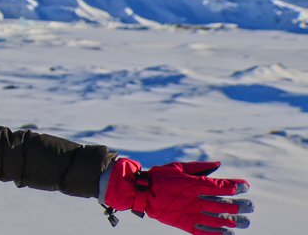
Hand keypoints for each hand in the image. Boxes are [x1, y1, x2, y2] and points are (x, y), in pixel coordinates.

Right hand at [104, 158, 252, 234]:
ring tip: (244, 222)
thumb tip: (218, 164)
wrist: (140, 192)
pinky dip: (218, 233)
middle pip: (224, 204)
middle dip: (240, 206)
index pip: (222, 186)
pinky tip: (228, 233)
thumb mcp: (179, 167)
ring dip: (233, 221)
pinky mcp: (185, 224)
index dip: (237, 187)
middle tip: (250, 207)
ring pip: (218, 219)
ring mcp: (191, 213)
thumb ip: (200, 167)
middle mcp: (196, 199)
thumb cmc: (160, 176)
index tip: (246, 187)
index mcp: (195, 184)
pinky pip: (205, 231)